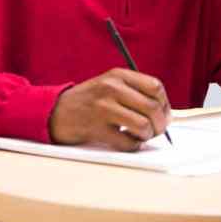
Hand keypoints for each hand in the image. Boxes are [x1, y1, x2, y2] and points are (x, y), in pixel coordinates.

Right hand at [48, 68, 170, 150]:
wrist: (55, 111)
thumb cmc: (89, 100)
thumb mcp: (110, 84)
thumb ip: (135, 91)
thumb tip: (165, 112)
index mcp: (118, 75)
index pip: (155, 87)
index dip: (165, 103)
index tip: (164, 113)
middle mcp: (112, 88)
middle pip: (153, 107)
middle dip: (160, 124)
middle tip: (156, 130)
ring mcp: (103, 108)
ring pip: (143, 125)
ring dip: (147, 136)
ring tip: (141, 136)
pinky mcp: (97, 129)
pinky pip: (127, 142)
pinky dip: (132, 145)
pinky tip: (126, 141)